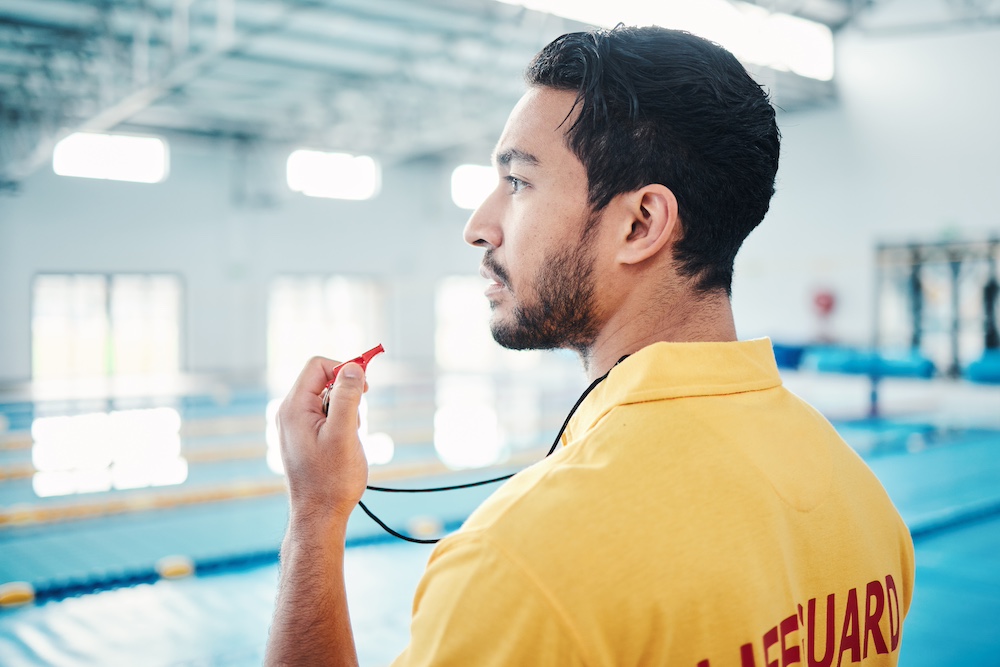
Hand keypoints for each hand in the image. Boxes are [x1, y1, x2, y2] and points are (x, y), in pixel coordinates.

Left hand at [276, 357, 368, 523]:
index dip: (344, 368)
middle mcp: (290, 413)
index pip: (318, 366)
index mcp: (294, 407)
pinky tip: (344, 446)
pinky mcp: (304, 437)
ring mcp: (295, 426)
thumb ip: (346, 398)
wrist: (319, 516)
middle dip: (347, 394)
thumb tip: (352, 368)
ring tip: (349, 438)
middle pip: (323, 380)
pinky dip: (341, 424)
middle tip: (357, 420)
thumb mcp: (344, 434)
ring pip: (327, 399)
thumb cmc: (332, 480)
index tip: (366, 386)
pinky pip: (325, 416)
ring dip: (346, 411)